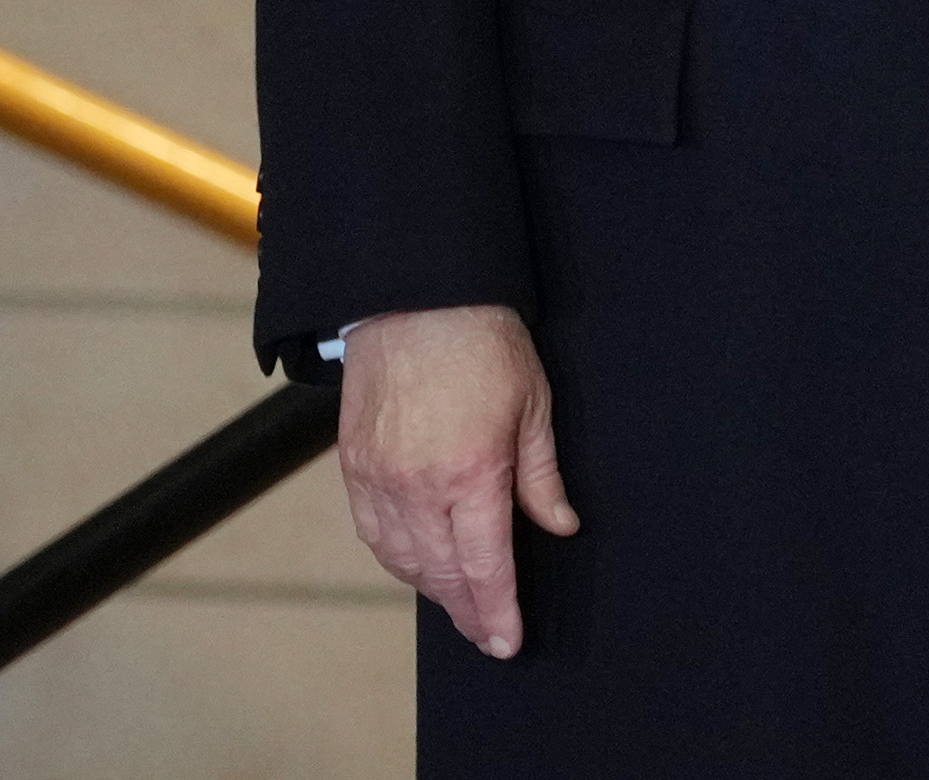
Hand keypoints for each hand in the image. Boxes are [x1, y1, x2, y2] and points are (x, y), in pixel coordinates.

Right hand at [335, 305, 577, 657]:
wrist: (415, 301)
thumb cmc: (483, 344)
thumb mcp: (535, 405)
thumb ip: (542, 475)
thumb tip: (560, 525)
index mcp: (471, 473)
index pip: (485, 565)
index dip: (497, 611)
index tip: (507, 642)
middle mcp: (418, 487)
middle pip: (442, 573)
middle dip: (468, 610)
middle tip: (488, 634)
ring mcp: (379, 480)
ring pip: (403, 560)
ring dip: (433, 588)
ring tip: (461, 604)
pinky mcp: (353, 468)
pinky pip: (374, 533)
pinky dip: (398, 559)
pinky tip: (419, 565)